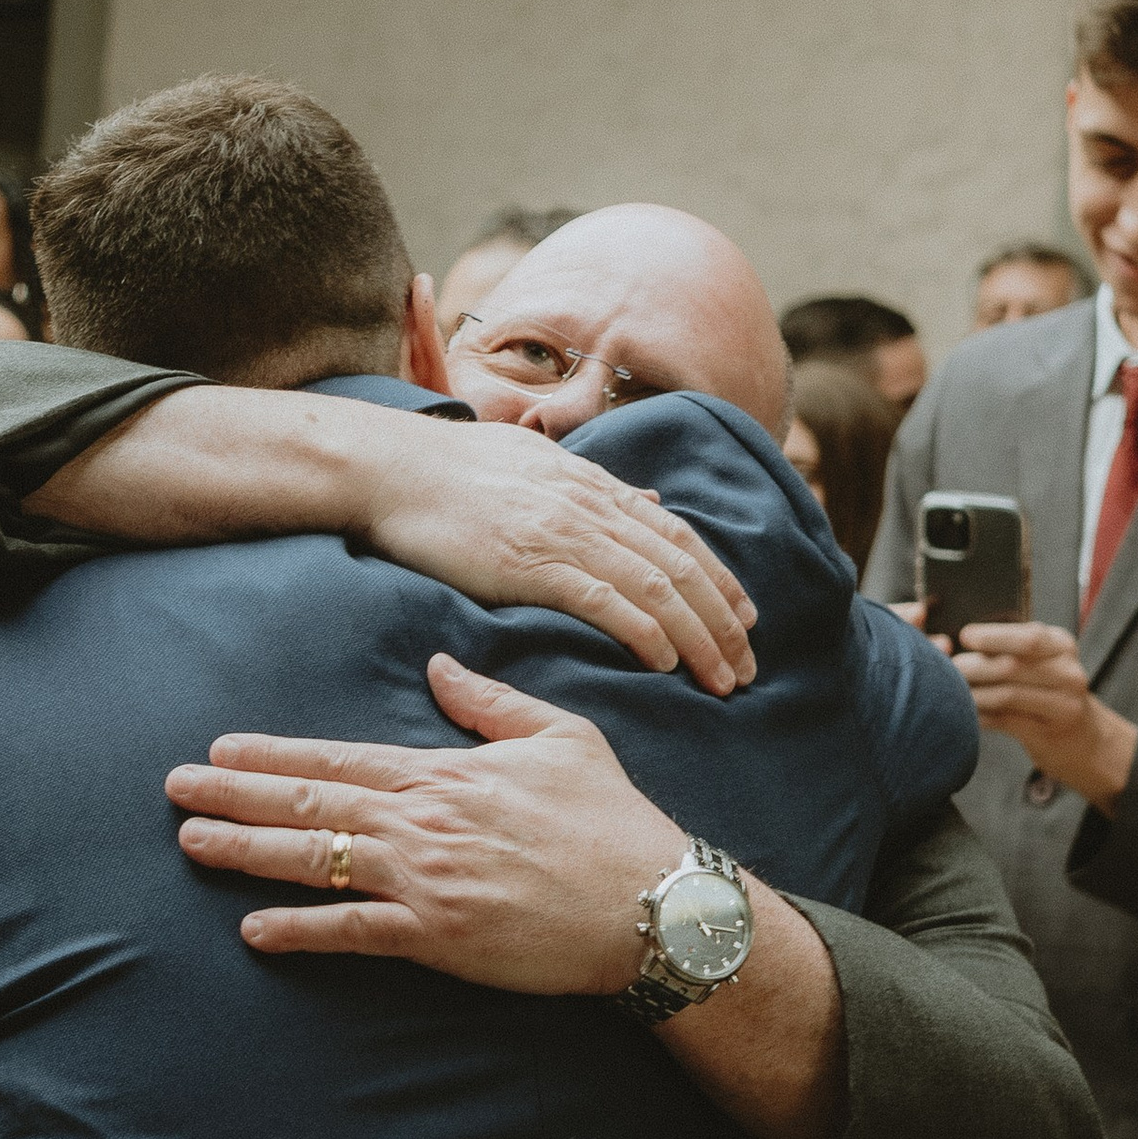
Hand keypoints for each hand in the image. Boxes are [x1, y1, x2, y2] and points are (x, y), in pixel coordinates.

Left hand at [168, 652, 683, 987]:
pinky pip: (353, 932)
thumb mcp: (559, 738)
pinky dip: (300, 931)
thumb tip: (439, 664)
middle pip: (310, 802)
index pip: (339, 757)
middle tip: (174, 789)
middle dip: (235, 796)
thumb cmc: (612, 820)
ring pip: (316, 860)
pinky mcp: (438, 937)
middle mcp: (422, 822)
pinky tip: (254, 930)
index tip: (220, 748)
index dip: (273, 754)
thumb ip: (489, 702)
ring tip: (191, 844)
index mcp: (444, 774)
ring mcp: (426, 880)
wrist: (653, 902)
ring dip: (247, 852)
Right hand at [357, 420, 755, 696]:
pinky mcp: (531, 563)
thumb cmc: (448, 468)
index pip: (677, 535)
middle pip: (681, 567)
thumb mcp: (535, 459)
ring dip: (699, 638)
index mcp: (592, 484)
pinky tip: (664, 664)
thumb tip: (645, 498)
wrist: (389, 467)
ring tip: (722, 679)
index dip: (719, 579)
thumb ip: (592, 483)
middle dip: (724, 621)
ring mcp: (564, 532)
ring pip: (657, 588)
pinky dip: (645, 633)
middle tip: (748, 666)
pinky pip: (606, 602)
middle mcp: (591, 505)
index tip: (746, 617)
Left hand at [952, 621, 1136, 808]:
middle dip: (976, 666)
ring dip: (974, 693)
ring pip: (1007, 695)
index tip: (966, 636)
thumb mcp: (1042, 659)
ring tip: (954, 691)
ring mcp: (1062, 706)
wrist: (1083, 737)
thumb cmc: (1049, 689)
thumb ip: (1012, 646)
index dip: (994, 636)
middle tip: (952, 667)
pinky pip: (1004, 721)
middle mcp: (1068, 674)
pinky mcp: (1048, 733)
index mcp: (1061, 646)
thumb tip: (962, 637)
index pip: (1029, 637)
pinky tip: (968, 713)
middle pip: (1013, 666)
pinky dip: (981, 715)